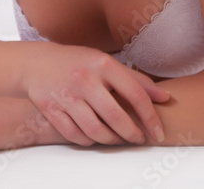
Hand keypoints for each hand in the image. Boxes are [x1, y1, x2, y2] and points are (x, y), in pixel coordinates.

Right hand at [24, 44, 171, 145]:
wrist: (38, 63)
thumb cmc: (80, 62)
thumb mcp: (107, 62)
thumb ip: (136, 79)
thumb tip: (165, 98)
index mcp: (103, 64)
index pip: (135, 94)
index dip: (150, 116)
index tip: (158, 132)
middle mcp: (85, 79)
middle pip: (115, 117)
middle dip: (132, 134)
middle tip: (139, 139)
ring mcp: (66, 95)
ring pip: (95, 130)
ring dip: (112, 140)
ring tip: (120, 139)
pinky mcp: (51, 109)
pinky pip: (75, 135)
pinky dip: (89, 141)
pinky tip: (97, 137)